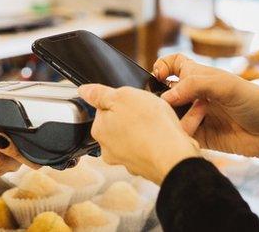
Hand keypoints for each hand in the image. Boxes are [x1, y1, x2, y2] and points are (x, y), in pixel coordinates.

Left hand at [78, 84, 200, 184]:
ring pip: (133, 137)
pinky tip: (163, 138)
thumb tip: (84, 90)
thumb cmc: (151, 127)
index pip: (104, 109)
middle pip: (118, 124)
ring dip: (144, 130)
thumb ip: (100, 93)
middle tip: (147, 112)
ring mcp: (127, 161)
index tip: (132, 101)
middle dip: (132, 116)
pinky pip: (147, 149)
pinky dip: (154, 143)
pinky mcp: (144, 167)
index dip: (120, 101)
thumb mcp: (123, 96)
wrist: (174, 157)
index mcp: (100, 130)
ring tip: (157, 125)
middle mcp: (109, 149)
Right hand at [155, 54, 258, 197]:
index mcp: (200, 76)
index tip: (158, 76)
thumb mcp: (227, 86)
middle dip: (162, 98)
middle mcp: (195, 95)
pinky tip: (195, 134)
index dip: (162, 66)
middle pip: (166, 92)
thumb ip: (196, 85)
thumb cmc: (256, 103)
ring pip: (170, 115)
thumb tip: (167, 98)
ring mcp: (196, 116)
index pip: (174, 64)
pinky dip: (182, 133)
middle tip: (168, 105)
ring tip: (196, 121)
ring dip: (175, 118)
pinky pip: (181, 134)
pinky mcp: (199, 137)